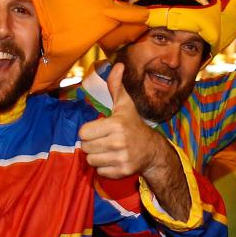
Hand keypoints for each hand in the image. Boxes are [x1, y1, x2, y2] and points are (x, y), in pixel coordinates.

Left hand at [78, 64, 171, 178]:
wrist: (152, 150)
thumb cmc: (133, 125)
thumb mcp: (125, 105)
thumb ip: (116, 86)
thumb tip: (117, 64)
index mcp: (116, 124)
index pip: (83, 133)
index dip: (89, 132)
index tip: (99, 130)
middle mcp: (118, 142)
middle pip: (85, 147)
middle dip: (91, 144)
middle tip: (103, 141)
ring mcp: (121, 158)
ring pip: (91, 160)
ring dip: (96, 156)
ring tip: (108, 151)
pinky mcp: (122, 171)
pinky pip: (99, 172)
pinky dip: (104, 168)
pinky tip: (114, 160)